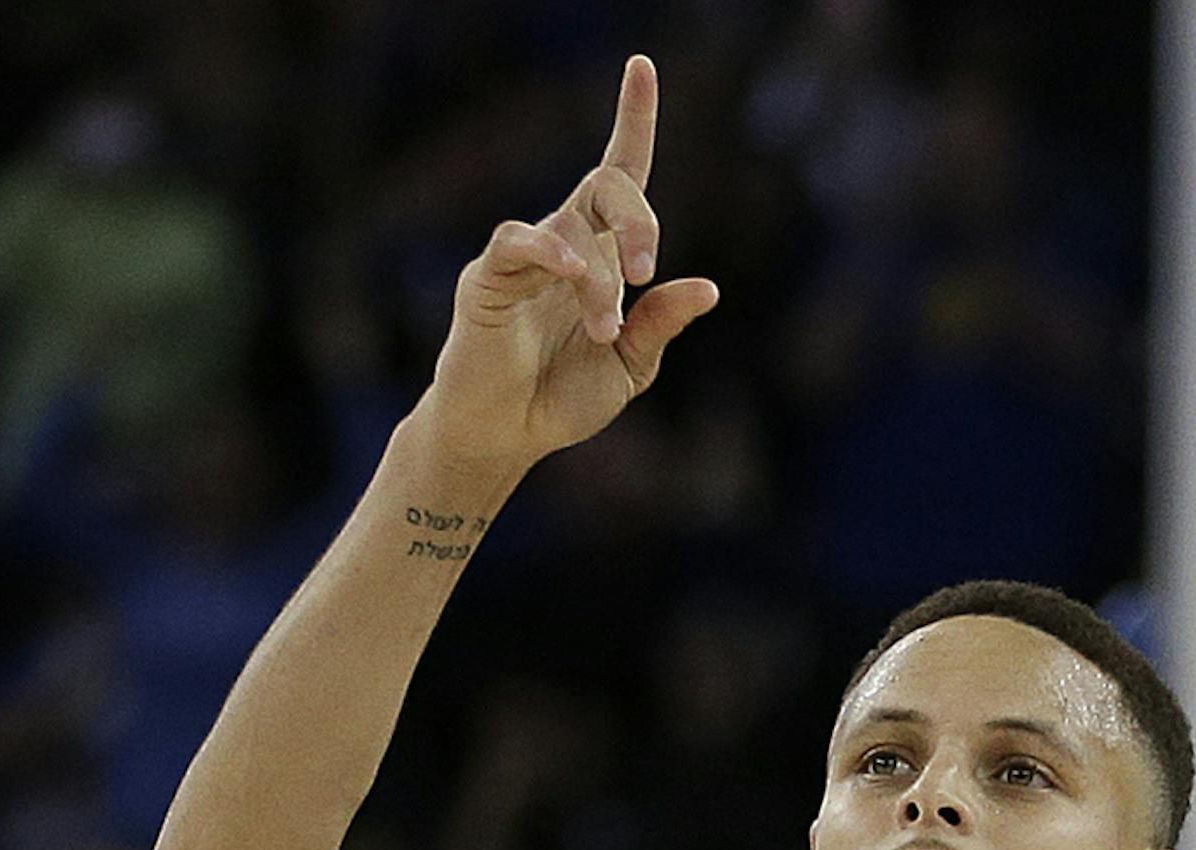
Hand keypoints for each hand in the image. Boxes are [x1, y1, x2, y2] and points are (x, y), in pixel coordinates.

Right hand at [425, 55, 717, 476]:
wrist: (506, 437)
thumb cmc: (561, 398)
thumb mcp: (629, 367)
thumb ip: (660, 326)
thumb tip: (707, 288)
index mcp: (602, 254)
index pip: (622, 172)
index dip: (633, 119)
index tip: (641, 66)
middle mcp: (567, 240)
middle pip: (610, 186)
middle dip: (639, 222)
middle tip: (644, 275)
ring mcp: (526, 255)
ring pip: (573, 228)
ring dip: (597, 281)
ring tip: (601, 332)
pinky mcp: (488, 275)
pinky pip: (520, 241)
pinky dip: (550, 252)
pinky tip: (572, 274)